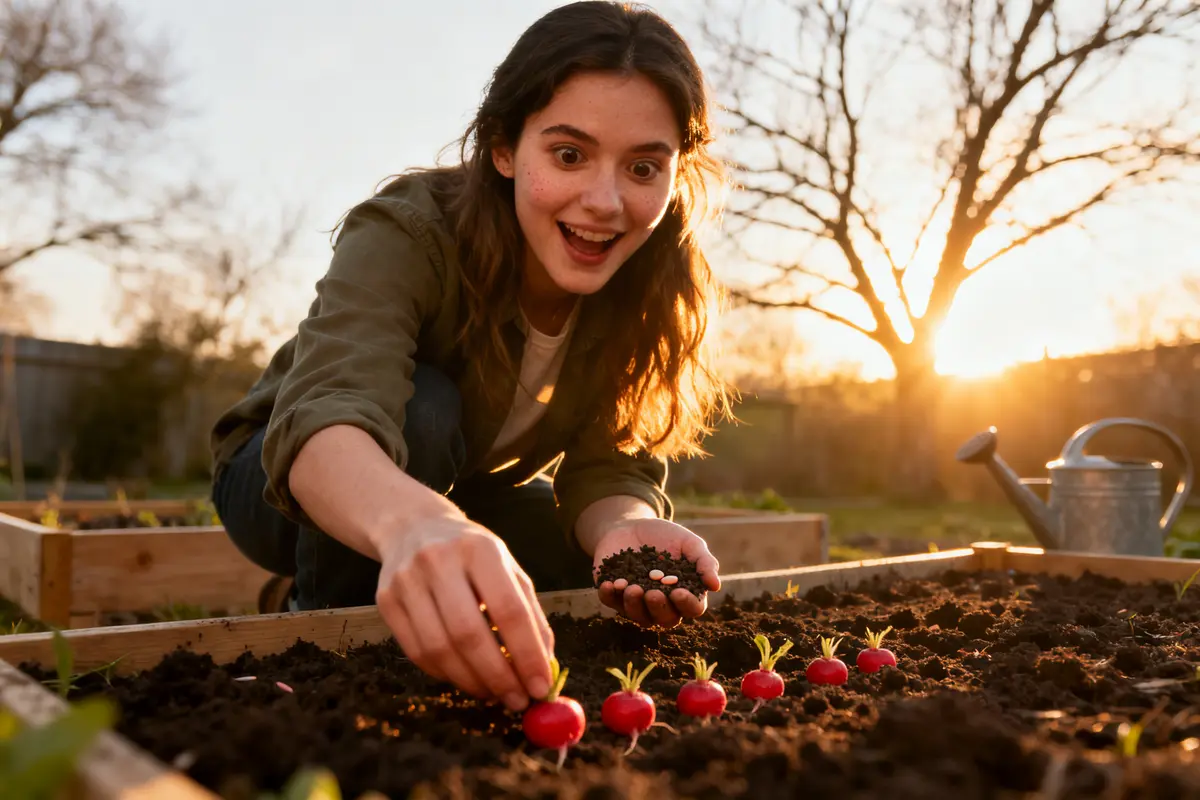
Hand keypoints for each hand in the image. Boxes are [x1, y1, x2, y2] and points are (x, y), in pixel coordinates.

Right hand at [374, 513, 554, 711]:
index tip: (541, 687)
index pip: (508, 610)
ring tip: (493, 693)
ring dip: (471, 681)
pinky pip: (416, 652)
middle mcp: (439, 561)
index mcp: (480, 549)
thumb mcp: (508, 569)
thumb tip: (545, 668)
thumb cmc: (472, 555)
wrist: (413, 527)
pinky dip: (445, 674)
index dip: (526, 654)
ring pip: (439, 649)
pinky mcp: (385, 600)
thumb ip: (530, 614)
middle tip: (517, 700)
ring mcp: (406, 580)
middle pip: (469, 634)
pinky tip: (464, 677)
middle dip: (498, 676)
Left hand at [592, 518, 720, 627]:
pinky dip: (609, 596)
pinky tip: (609, 584)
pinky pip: (611, 603)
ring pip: (638, 616)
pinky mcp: (614, 595)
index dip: (687, 604)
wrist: (631, 525)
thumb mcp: (688, 543)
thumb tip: (715, 585)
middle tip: (653, 593)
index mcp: (684, 593)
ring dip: (635, 605)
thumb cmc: (665, 536)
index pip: (692, 608)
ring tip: (632, 588)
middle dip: (659, 608)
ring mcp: (637, 602)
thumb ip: (704, 562)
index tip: (679, 591)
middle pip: (665, 618)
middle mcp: (662, 604)